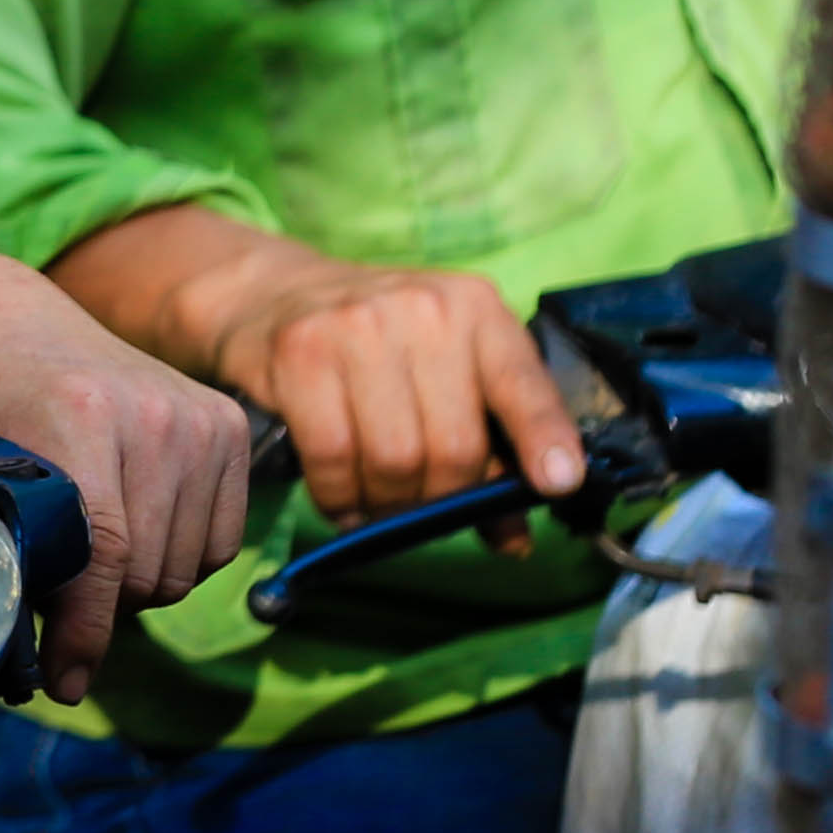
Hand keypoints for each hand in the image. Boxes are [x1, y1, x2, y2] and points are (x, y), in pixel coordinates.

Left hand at [0, 247, 255, 703]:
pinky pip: (221, 543)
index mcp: (79, 414)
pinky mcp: (228, 423)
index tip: (61, 684)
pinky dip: (179, 558)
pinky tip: (129, 530)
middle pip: (148, 574)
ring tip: (84, 558)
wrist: (3, 316)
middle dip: (99, 611)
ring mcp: (199, 416)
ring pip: (188, 568)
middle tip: (53, 599)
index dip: (82, 634)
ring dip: (138, 587)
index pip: (104, 558)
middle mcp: (153, 412)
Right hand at [198, 255, 581, 535]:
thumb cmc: (379, 345)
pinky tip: (342, 496)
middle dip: (441, 497)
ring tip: (378, 498)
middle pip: (455, 447)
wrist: (274, 292)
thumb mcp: (448, 373)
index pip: (523, 383)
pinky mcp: (300, 350)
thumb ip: (490, 449)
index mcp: (477, 310)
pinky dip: (340, 496)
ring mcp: (358, 325)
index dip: (544, 437)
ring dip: (388, 502)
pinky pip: (333, 456)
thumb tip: (513, 539)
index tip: (558, 481)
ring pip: (395, 459)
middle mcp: (425, 309)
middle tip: (419, 504)